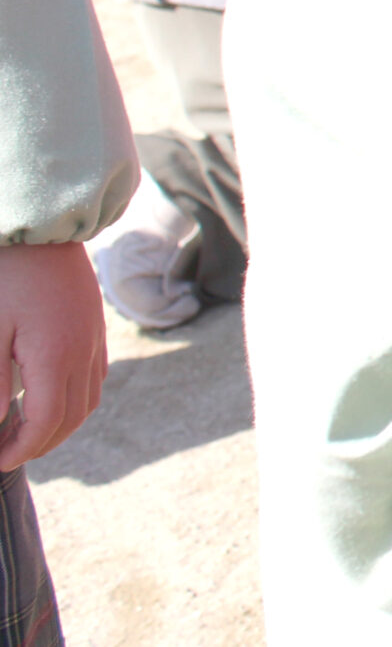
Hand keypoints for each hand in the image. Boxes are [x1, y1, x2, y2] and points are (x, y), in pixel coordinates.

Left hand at [0, 242, 109, 469]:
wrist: (42, 226)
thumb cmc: (6, 276)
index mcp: (56, 356)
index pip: (45, 424)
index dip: (20, 451)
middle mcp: (84, 352)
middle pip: (72, 418)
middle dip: (41, 445)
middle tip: (7, 454)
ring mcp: (94, 338)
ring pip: (88, 400)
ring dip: (61, 425)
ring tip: (25, 432)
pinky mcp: (93, 326)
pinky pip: (93, 377)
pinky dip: (74, 400)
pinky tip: (47, 397)